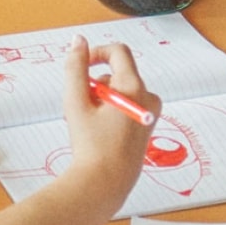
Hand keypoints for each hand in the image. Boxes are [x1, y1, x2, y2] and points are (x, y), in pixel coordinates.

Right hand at [57, 36, 157, 212]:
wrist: (105, 183)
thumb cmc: (91, 145)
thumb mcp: (76, 102)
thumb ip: (76, 67)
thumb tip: (78, 41)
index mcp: (134, 88)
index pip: (119, 52)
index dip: (96, 53)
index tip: (81, 66)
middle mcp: (148, 98)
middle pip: (118, 74)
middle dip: (95, 84)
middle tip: (78, 106)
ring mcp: (150, 114)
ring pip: (121, 92)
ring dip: (101, 99)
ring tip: (85, 122)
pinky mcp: (146, 127)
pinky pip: (128, 107)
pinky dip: (110, 111)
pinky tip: (98, 132)